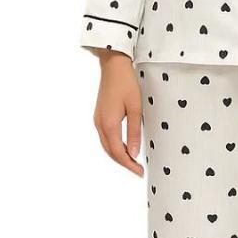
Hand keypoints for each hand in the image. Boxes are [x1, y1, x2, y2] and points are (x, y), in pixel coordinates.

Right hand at [92, 49, 143, 175]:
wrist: (113, 66)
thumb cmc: (126, 84)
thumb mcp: (136, 108)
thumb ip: (134, 132)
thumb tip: (134, 153)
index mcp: (109, 124)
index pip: (118, 152)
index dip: (129, 165)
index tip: (139, 172)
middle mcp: (100, 124)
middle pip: (110, 152)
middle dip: (124, 163)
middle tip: (138, 170)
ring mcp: (98, 120)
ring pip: (107, 145)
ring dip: (118, 155)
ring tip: (133, 161)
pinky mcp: (99, 115)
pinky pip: (105, 137)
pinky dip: (114, 146)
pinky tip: (124, 147)